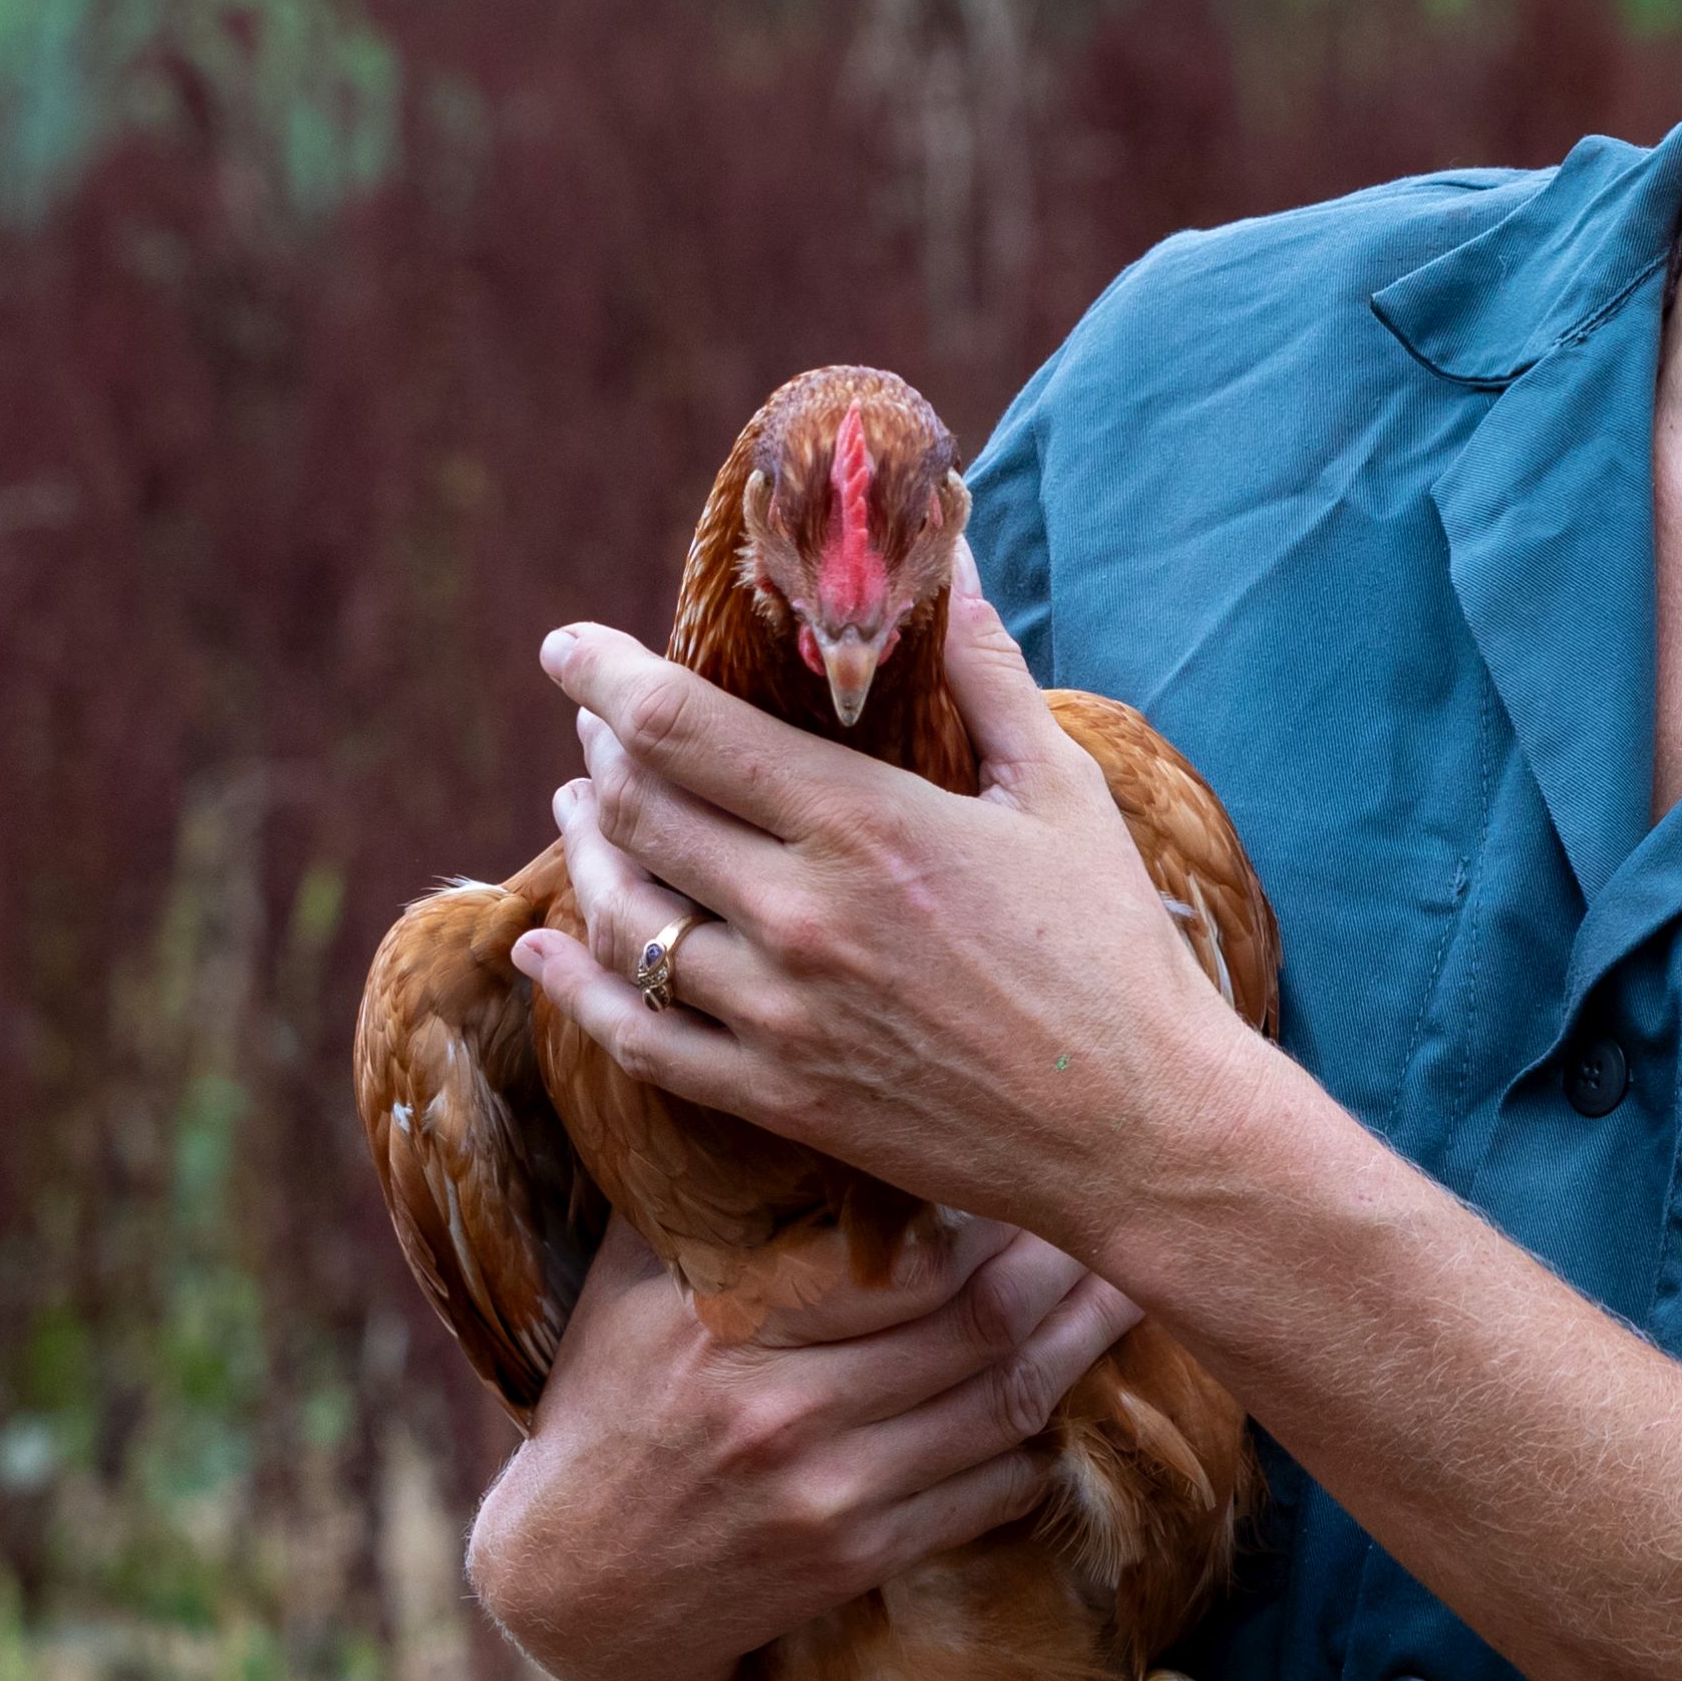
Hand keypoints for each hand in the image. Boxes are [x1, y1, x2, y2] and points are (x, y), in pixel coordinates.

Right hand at [462, 1214, 1143, 1680]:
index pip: (907, 1251)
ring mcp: (825, 1488)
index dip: (994, 1212)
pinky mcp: (853, 1558)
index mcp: (728, 1318)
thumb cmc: (611, 1409)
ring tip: (1130, 1292)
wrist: (572, 1587)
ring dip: (1082, 1347)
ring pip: (1001, 1402)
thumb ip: (705, 1197)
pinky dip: (1040, 1442)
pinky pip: (987, 1492)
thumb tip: (776, 1087)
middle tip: (1117, 1214)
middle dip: (1063, 1267)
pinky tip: (1070, 1397)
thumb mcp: (633, 1289)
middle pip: (978, 1320)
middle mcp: (779, 1403)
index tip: (1037, 1166)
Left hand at [507, 552, 1255, 1230]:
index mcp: (865, 824)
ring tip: (580, 811)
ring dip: (582, 852)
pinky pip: (636, 1038)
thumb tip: (953, 553)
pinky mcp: (777, 1095)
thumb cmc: (1113, 948)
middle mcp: (801, 915)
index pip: (684, 727)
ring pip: (620, 917)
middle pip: (638, 810)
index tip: (569, 646)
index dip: (605, 675)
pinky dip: (573, 988)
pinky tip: (544, 950)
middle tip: (598, 724)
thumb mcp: (1059, 791)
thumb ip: (984, 669)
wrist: (1137, 1127)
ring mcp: (778, 1014)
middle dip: (600, 751)